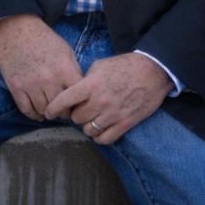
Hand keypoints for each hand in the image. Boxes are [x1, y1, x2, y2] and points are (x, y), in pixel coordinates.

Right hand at [0, 14, 84, 120]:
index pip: (76, 96)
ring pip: (43, 110)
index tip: (78, 106)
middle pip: (60, 107)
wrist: (18, 30)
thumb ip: (74, 70)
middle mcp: (48, 79)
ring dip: (49, 114)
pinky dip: (33, 115)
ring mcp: (30, 84)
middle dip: (64, 112)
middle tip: (65, 113)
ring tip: (52, 113)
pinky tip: (38, 114)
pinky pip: (26, 109)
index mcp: (64, 69)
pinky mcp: (15, 87)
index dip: (79, 103)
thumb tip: (80, 88)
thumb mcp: (66, 51)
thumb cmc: (45, 39)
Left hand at [51, 53, 173, 144]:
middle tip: (82, 110)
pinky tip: (101, 129)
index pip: (63, 101)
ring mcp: (113, 114)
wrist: (155, 71)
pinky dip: (99, 136)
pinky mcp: (125, 123)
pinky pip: (104, 139)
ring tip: (93, 118)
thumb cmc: (127, 65)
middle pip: (76, 118)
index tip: (49, 112)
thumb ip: (86, 79)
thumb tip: (75, 90)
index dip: (53, 108)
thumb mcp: (101, 65)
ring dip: (88, 125)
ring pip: (88, 130)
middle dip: (76, 114)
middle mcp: (100, 102)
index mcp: (91, 85)